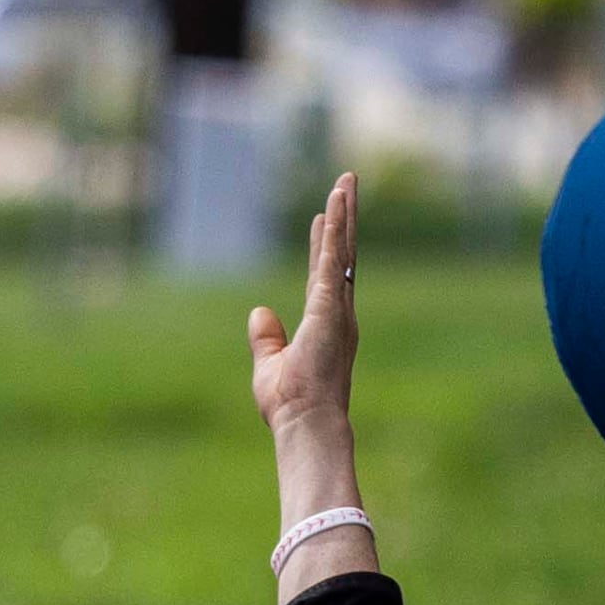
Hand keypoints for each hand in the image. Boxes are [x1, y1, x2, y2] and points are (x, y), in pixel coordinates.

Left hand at [246, 172, 359, 433]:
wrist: (305, 423)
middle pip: (342, 255)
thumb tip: (259, 313)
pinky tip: (333, 206)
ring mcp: (337, 308)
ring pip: (342, 250)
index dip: (324, 245)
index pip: (324, 275)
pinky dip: (335, 231)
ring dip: (343, 214)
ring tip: (345, 182)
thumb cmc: (291, 404)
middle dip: (343, 219)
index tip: (323, 218)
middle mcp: (338, 312)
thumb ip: (266, 338)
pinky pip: (333, 260)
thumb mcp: (270, 365)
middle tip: (346, 186)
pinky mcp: (330, 306)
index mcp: (326, 325)